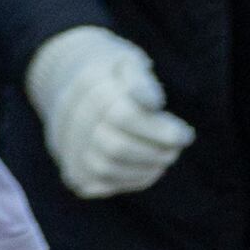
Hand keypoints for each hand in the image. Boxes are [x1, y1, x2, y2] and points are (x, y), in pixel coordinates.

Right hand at [23, 25, 190, 199]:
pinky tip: (148, 168)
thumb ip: (142, 80)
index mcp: (87, 87)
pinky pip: (98, 185)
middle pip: (116, 147)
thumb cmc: (116, 76)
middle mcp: (68, 117)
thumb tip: (151, 103)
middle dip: (155, 151)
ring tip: (164, 156)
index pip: (125, 117)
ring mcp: (65, 146)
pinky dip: (129, 180)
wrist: (76, 92)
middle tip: (174, 149)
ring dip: (146, 167)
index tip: (185, 135)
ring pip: (107, 169)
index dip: (159, 131)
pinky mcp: (71, 170)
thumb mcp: (129, 63)